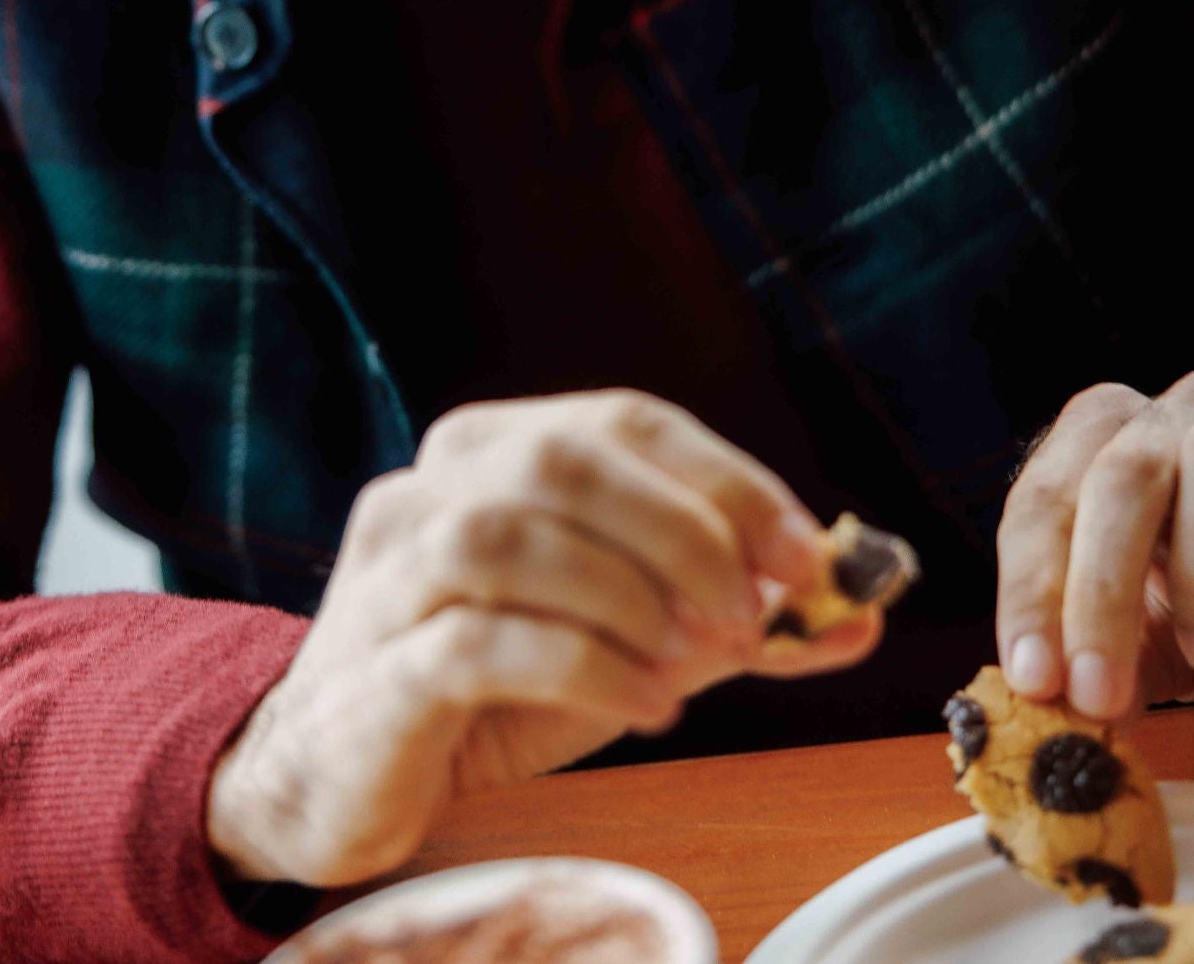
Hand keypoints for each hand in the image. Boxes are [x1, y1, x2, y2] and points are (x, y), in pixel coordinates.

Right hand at [206, 389, 879, 887]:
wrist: (336, 771)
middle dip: (684, 531)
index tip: (805, 553)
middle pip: (565, 459)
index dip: (727, 479)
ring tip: (693, 666)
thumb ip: (728, 617)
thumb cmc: (488, 687)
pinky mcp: (375, 670)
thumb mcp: (622, 636)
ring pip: (508, 536)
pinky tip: (641, 705)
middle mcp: (431, 486)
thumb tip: (857, 612)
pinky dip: (581, 668)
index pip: (625, 420)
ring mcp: (391, 573)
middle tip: (752, 615)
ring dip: (628, 597)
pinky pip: (474, 644)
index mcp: (493, 448)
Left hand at [996, 370, 1193, 719]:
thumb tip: (1054, 714)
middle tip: (1098, 694)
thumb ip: (1104, 655)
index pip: (1046, 496)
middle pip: (1123, 473)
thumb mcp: (1156, 627)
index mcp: (1112, 435)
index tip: (1031, 680)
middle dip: (1100, 589)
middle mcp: (1182, 411)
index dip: (1031, 588)